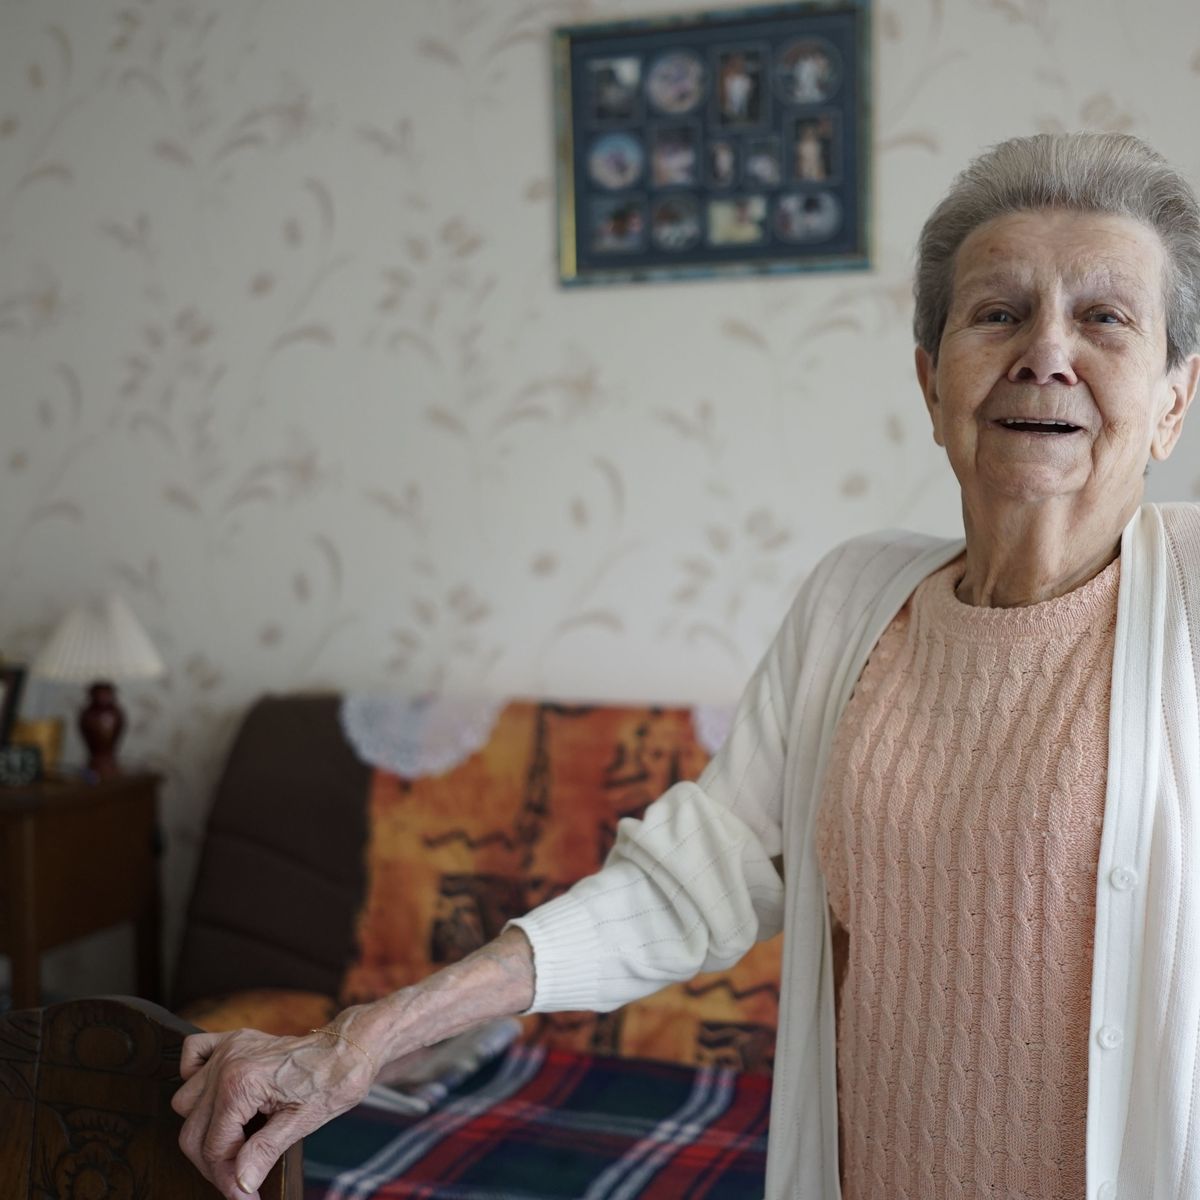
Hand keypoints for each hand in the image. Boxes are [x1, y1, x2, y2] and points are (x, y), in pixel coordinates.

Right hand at [171, 1021, 375, 1198]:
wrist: (348, 1050)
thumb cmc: (332, 1081)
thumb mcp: (301, 1122)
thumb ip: (264, 1153)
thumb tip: (240, 1184)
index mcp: (242, 1083)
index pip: (214, 1147)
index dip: (226, 1179)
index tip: (244, 1197)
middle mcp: (227, 1063)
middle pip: (193, 1131)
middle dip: (214, 1163)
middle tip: (240, 1178)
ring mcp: (228, 1048)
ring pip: (185, 1101)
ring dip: (202, 1128)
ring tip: (233, 1142)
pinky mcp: (233, 1040)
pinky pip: (192, 1053)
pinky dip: (193, 1077)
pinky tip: (213, 1097)